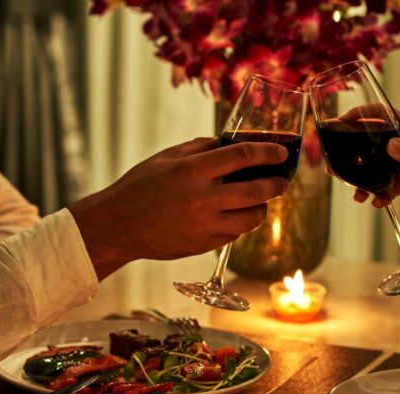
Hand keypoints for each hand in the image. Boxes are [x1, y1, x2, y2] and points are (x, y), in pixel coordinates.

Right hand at [69, 137, 289, 279]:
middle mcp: (203, 198)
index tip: (281, 154)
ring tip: (260, 202)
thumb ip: (201, 148)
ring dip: (262, 209)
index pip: (244, 156)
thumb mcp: (166, 157)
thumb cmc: (139, 186)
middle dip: (277, 185)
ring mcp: (204, 225)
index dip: (268, 153)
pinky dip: (240, 224)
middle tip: (282, 182)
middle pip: (257, 191)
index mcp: (194, 170)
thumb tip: (229, 143)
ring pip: (252, 219)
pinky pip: (234, 235)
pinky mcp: (203, 245)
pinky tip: (235, 216)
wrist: (117, 226)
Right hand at [346, 106, 399, 215]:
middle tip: (333, 166)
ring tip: (354, 194)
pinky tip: (377, 203)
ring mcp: (399, 165)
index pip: (378, 114)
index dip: (358, 115)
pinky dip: (376, 196)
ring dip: (360, 182)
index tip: (339, 122)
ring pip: (371, 170)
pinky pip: (381, 188)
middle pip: (368, 144)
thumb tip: (390, 146)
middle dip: (350, 154)